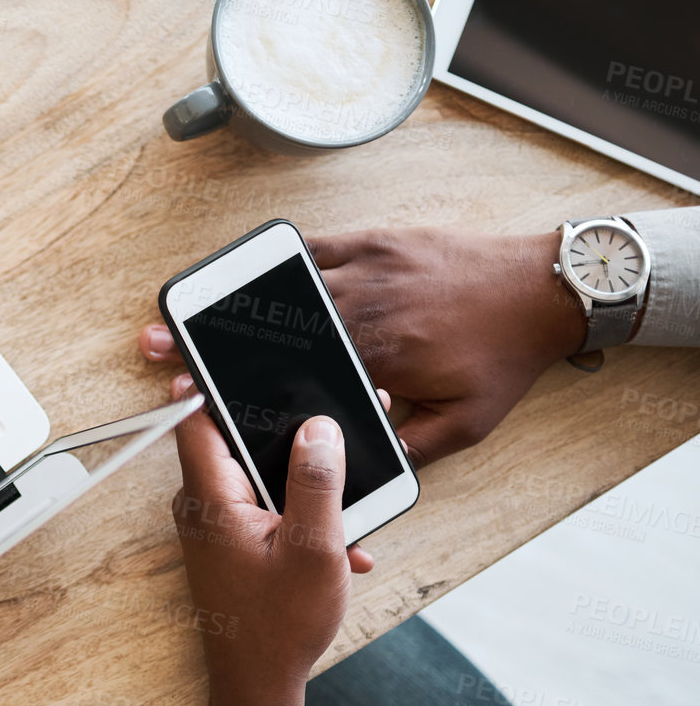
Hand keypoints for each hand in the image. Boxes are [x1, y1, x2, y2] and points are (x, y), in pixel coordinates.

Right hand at [139, 228, 585, 467]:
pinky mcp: (378, 240)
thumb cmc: (505, 357)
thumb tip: (359, 465)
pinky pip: (316, 246)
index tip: (190, 386)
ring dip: (233, 300)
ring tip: (186, 308)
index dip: (234, 379)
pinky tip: (248, 272)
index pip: (290, 367)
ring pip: (287, 285)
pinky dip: (280, 261)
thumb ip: (411, 449)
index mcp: (378, 352)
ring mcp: (369, 266)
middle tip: (160, 342)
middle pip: (271, 323)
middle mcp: (365, 305)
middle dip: (210, 336)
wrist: (546, 289)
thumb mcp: (468, 423)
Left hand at [165, 372, 375, 705]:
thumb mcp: (314, 549)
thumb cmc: (279, 627)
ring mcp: (218, 525)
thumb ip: (317, 482)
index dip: (216, 383)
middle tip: (338, 418)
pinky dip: (305, 516)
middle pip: (237, 439)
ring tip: (353, 484)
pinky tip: (344, 544)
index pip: (197, 419)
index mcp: (212, 498)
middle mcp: (204, 505)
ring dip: (307, 481)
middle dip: (289, 429)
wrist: (259, 687)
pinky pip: (269, 507)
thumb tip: (319, 426)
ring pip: (261, 475)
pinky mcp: (235, 542)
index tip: (243, 355)